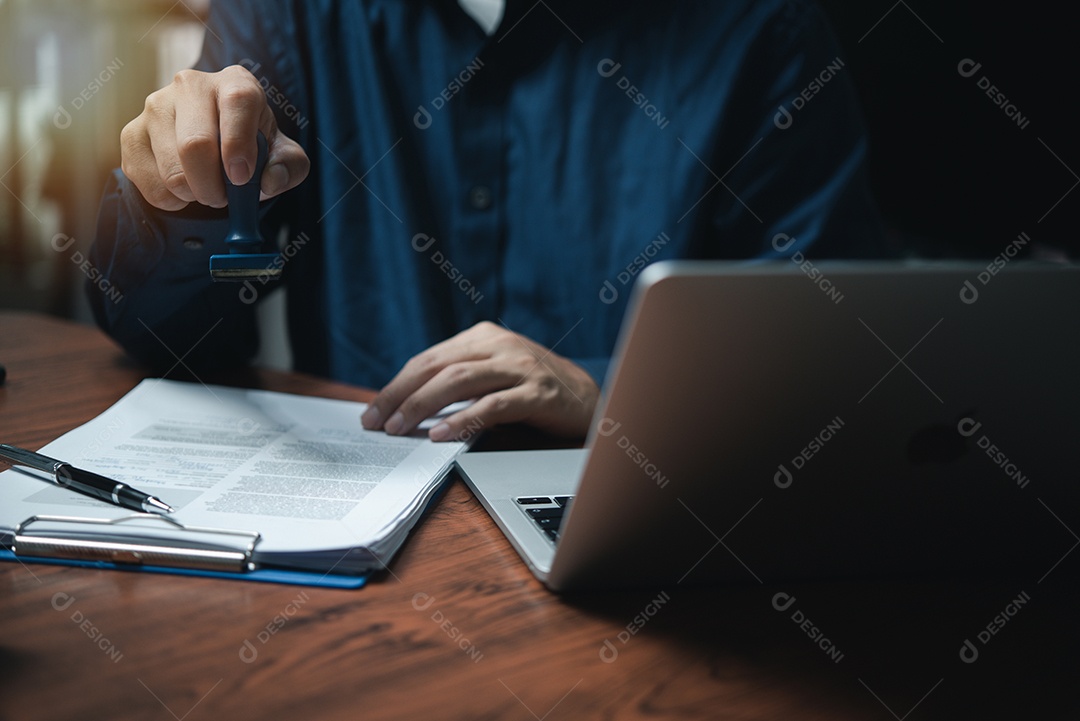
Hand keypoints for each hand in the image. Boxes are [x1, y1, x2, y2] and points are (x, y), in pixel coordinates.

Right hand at [120, 65, 309, 210]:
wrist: (213, 143)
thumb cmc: (252, 146)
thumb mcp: (282, 154)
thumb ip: (290, 166)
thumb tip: (272, 180)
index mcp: (235, 82)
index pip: (238, 102)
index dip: (239, 145)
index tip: (241, 177)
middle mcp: (190, 85)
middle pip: (194, 144)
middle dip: (213, 186)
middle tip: (223, 197)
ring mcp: (155, 106)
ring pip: (171, 171)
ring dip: (194, 195)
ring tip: (206, 189)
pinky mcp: (131, 133)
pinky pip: (149, 184)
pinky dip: (171, 200)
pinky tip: (184, 188)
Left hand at [361, 322, 599, 440]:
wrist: (591, 398)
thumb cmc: (534, 389)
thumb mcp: (494, 374)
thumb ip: (459, 381)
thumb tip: (408, 407)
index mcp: (484, 337)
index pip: (428, 359)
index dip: (396, 385)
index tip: (373, 411)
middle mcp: (500, 345)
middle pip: (436, 367)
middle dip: (400, 395)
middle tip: (376, 422)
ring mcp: (520, 367)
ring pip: (458, 381)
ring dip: (422, 406)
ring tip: (400, 428)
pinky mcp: (538, 393)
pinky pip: (492, 406)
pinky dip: (463, 421)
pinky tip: (442, 435)